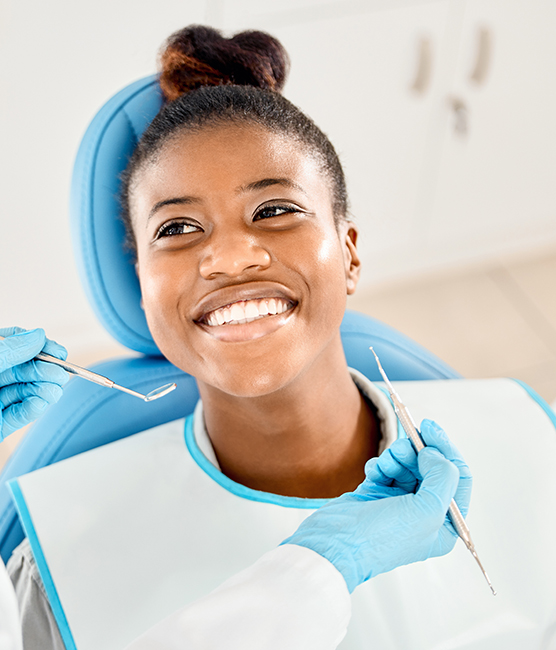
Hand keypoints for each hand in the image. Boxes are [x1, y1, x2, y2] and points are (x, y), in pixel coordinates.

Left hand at [0, 327, 68, 439]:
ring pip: (27, 390)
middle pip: (26, 368)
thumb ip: (10, 350)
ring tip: (52, 391)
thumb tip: (37, 335)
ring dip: (44, 390)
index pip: (16, 343)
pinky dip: (33, 409)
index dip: (38, 345)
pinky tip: (40, 403)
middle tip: (60, 374)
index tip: (56, 350)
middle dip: (46, 370)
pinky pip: (20, 414)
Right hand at [282, 420, 471, 592]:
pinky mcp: (376, 494)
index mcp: (444, 525)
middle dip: (416, 453)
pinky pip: (386, 468)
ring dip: (397, 458)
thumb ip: (443, 476)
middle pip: (430, 467)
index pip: (458, 479)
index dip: (446, 450)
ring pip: (407, 464)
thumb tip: (436, 452)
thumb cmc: (381, 538)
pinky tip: (374, 472)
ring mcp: (399, 503)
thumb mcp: (427, 510)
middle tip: (402, 449)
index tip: (430, 429)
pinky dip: (381, 465)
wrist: (335, 543)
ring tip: (386, 465)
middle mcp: (424, 513)